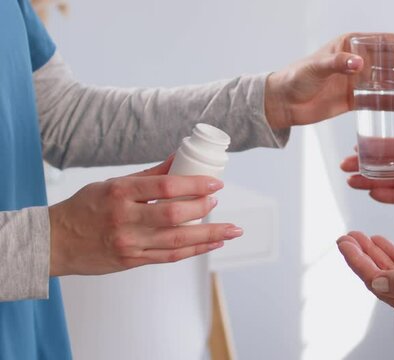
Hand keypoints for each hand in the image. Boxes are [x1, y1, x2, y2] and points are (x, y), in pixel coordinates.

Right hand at [48, 156, 242, 275]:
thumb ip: (148, 175)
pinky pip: (169, 256)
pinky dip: (194, 250)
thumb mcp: (111, 184)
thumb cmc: (84, 209)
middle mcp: (125, 219)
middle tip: (218, 200)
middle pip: (173, 215)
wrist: (55, 243)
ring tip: (232, 230)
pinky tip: (212, 243)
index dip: (195, 185)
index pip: (165, 187)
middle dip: (203, 208)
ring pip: (177, 240)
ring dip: (209, 235)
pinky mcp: (132, 261)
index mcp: (120, 193)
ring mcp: (129, 243)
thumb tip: (178, 158)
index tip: (215, 183)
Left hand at [264, 33, 393, 128]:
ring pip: (388, 80)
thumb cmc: (296, 78)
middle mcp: (356, 61)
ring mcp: (356, 81)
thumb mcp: (316, 68)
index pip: (381, 41)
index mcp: (349, 46)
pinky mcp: (354, 100)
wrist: (283, 103)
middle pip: (390, 60)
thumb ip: (338, 64)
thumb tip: (360, 63)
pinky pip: (379, 99)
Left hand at [337, 231, 393, 332]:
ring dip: (373, 253)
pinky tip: (383, 244)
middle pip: (377, 275)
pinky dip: (392, 255)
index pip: (374, 280)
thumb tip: (378, 280)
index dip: (356, 261)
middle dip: (360, 255)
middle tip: (347, 237)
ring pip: (389, 271)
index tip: (344, 244)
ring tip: (360, 237)